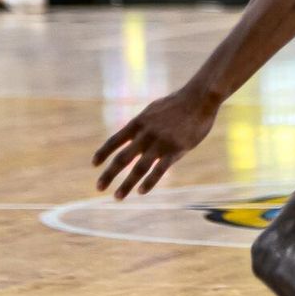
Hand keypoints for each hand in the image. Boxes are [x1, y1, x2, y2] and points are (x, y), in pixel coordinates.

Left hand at [92, 89, 218, 199]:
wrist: (199, 98)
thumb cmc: (178, 103)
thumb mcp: (153, 110)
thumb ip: (142, 124)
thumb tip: (132, 134)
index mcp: (138, 123)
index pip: (114, 140)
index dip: (103, 153)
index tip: (94, 164)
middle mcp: (145, 134)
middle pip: (122, 158)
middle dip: (108, 174)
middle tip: (98, 188)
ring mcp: (160, 143)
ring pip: (139, 168)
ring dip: (127, 184)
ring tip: (117, 197)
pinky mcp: (176, 150)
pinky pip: (159, 170)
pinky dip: (149, 182)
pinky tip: (141, 191)